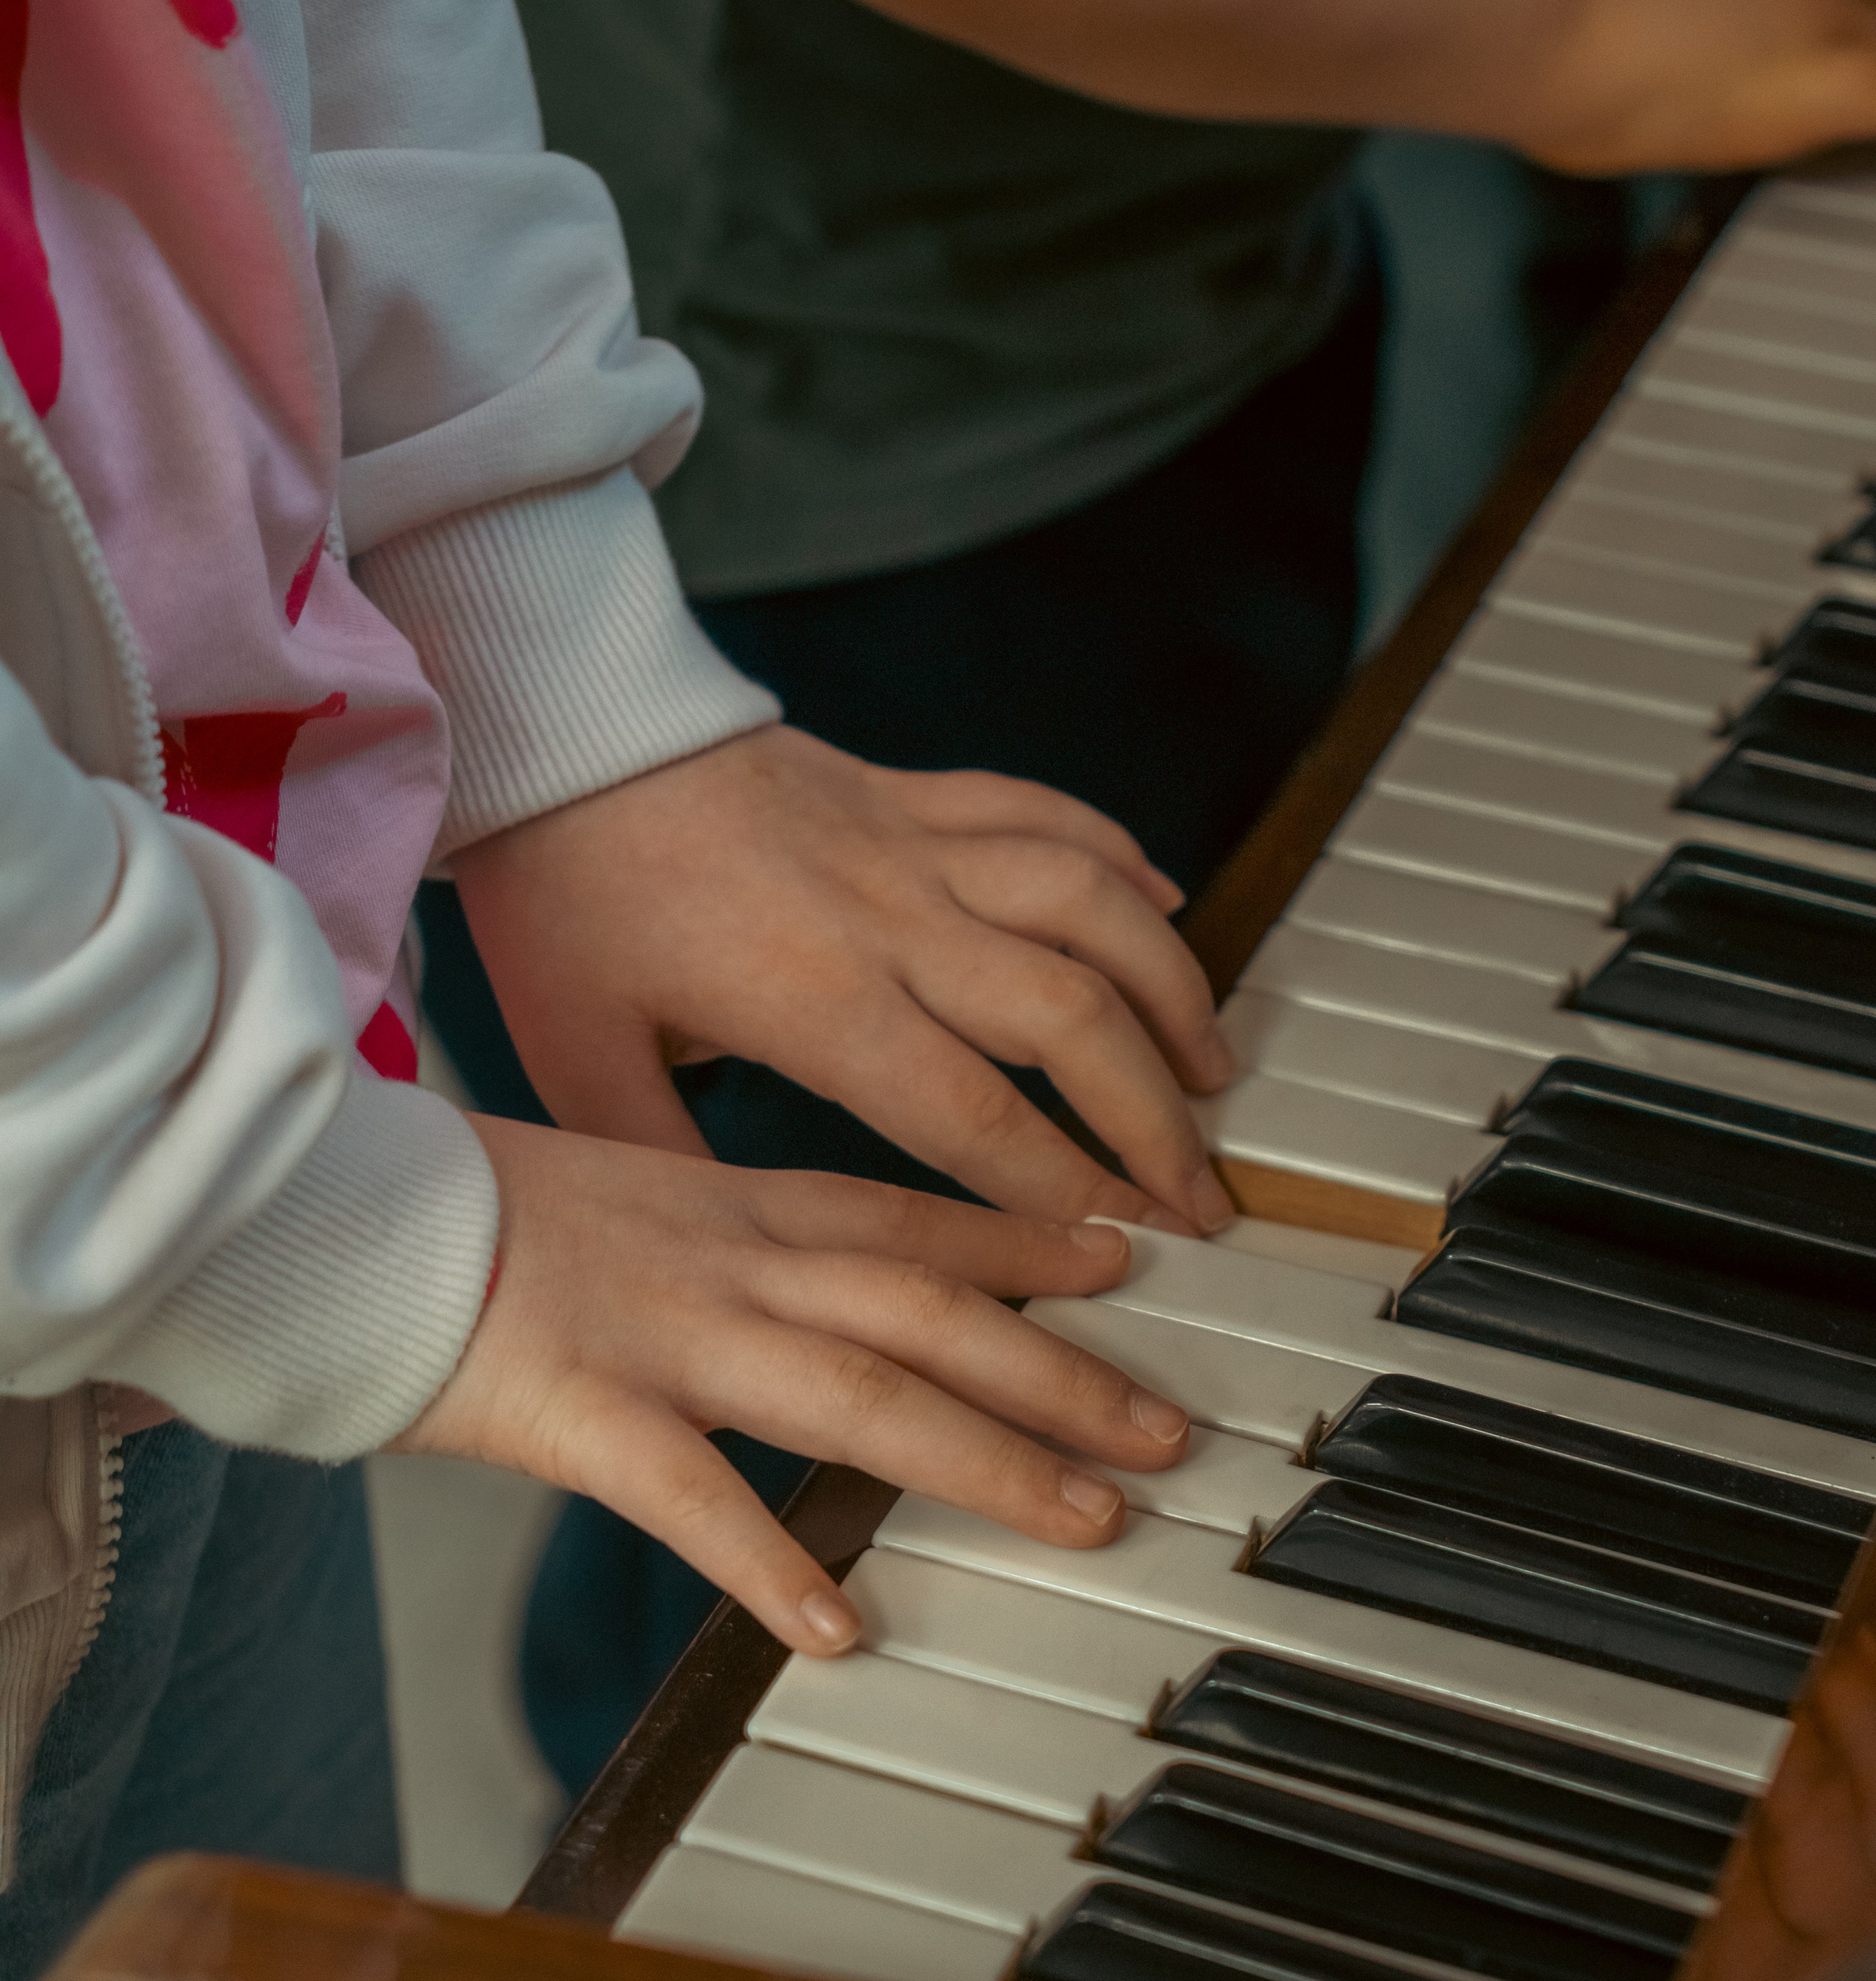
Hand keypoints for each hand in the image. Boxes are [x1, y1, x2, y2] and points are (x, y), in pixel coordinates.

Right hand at [392, 1119, 1187, 1654]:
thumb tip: (783, 1280)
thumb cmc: (454, 1212)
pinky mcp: (577, 1412)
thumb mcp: (610, 1191)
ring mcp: (659, 1336)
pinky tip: (840, 1628)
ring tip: (1089, 1515)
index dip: (1024, 1241)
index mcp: (726, 1203)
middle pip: (928, 1312)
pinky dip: (769, 1562)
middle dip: (1061, 1370)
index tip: (1119, 1258)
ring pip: (861, 1394)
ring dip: (987, 1459)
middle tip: (1165, 1426)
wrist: (320, 1202)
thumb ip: (706, 1235)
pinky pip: (693, 1498)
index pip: (908, 1217)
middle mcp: (722, 1260)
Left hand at [452, 724, 1238, 1231]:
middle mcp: (888, 915)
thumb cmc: (562, 893)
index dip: (1066, 1183)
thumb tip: (727, 1254)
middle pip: (1071, 1016)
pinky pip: (1047, 813)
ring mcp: (911, 841)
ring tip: (1211, 1066)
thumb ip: (668, 1162)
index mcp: (813, 998)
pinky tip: (1166, 907)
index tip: (1128, 1239)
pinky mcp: (911, 788)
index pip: (975, 1111)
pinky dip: (1122, 858)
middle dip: (1154, 1115)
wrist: (559, 725)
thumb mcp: (583, 1060)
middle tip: (1200, 1190)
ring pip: (1090, 904)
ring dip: (1170, 985)